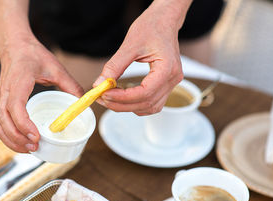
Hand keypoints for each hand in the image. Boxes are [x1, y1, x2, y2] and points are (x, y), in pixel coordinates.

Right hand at [0, 38, 82, 152]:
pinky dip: (7, 138)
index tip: (35, 136)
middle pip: (4, 121)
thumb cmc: (33, 55)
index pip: (15, 107)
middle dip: (18, 138)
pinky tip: (21, 143)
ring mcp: (0, 99)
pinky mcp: (0, 104)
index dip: (23, 124)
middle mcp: (5, 93)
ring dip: (12, 141)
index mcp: (18, 82)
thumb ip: (70, 84)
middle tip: (36, 146)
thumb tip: (83, 103)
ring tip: (30, 148)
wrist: (14, 47)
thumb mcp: (55, 67)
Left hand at [93, 1, 186, 115]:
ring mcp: (171, 84)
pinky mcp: (165, 85)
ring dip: (128, 107)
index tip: (104, 94)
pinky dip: (136, 104)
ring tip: (110, 98)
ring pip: (149, 107)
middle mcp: (173, 79)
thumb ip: (114, 66)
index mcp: (167, 68)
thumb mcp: (129, 45)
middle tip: (102, 98)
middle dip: (121, 104)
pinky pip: (152, 103)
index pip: (144, 92)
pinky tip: (122, 97)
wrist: (164, 21)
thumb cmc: (151, 28)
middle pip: (146, 103)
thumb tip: (99, 84)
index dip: (122, 97)